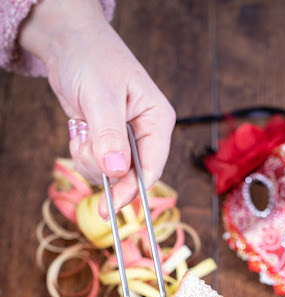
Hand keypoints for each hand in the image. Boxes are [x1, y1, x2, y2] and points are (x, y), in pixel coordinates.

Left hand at [20, 0, 175, 216]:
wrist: (68, 43)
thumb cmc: (91, 58)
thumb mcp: (101, 97)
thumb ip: (110, 135)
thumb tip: (116, 171)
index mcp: (157, 121)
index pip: (152, 167)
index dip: (132, 189)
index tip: (111, 206)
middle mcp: (145, 133)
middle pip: (130, 176)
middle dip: (104, 170)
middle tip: (83, 151)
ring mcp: (126, 140)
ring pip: (111, 174)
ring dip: (90, 161)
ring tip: (81, 131)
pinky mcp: (107, 142)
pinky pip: (97, 165)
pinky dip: (83, 155)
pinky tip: (78, 132)